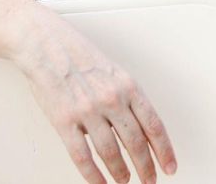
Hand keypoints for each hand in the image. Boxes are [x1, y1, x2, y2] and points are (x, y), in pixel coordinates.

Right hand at [14, 14, 176, 183]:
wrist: (46, 45)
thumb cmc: (79, 56)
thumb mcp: (115, 72)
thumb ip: (128, 99)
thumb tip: (139, 128)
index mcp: (128, 86)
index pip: (154, 125)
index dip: (164, 150)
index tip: (169, 166)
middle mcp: (112, 99)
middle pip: (136, 143)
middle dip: (146, 167)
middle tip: (150, 180)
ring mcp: (88, 111)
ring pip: (111, 153)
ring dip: (121, 172)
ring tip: (124, 181)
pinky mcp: (65, 121)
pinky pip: (82, 156)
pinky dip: (93, 175)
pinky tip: (99, 183)